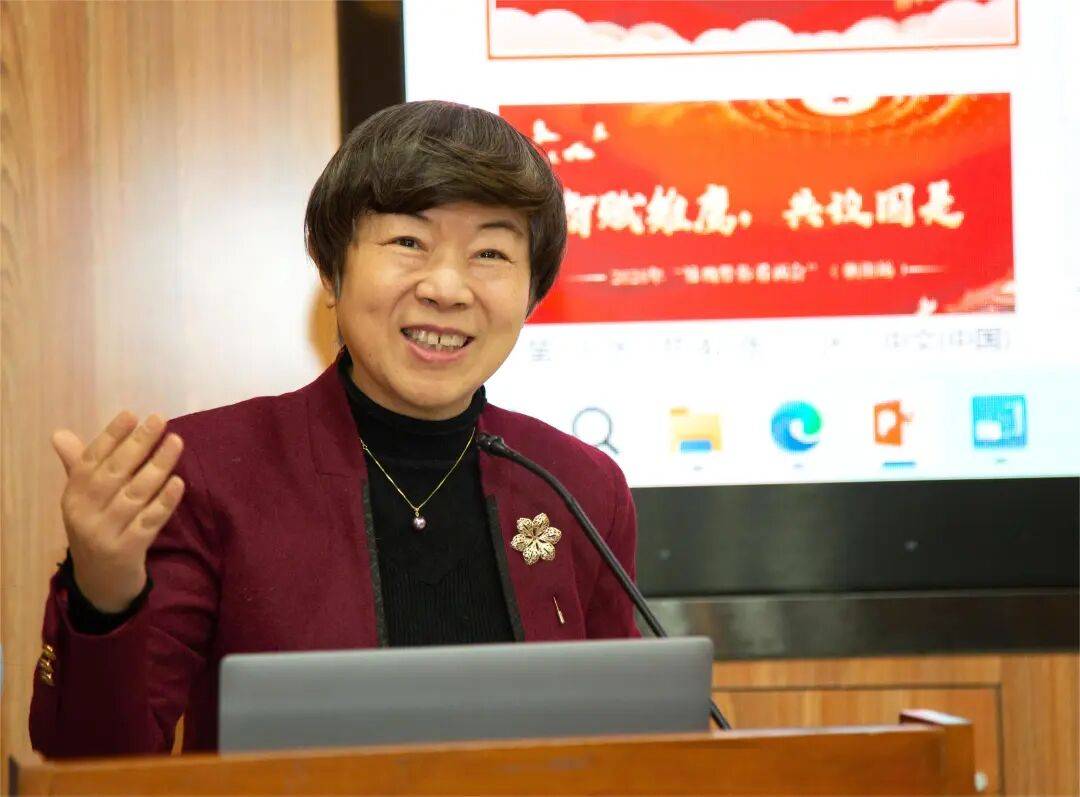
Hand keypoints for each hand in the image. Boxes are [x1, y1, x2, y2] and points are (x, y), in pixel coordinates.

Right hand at [51, 411, 185, 613]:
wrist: (100, 584)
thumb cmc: (98, 529)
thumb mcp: (85, 501)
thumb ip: (79, 466)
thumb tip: (60, 434)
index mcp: (73, 496)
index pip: (91, 460)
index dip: (111, 436)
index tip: (131, 414)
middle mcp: (84, 513)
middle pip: (114, 473)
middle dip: (138, 444)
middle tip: (160, 420)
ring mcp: (105, 533)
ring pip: (135, 494)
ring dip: (158, 466)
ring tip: (176, 441)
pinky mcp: (127, 551)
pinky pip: (149, 522)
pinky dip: (164, 501)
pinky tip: (179, 482)